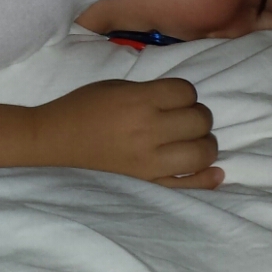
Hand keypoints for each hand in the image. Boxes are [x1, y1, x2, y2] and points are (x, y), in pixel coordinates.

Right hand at [31, 78, 221, 187]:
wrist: (56, 139)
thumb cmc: (85, 106)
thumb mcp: (118, 87)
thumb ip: (153, 92)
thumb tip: (188, 102)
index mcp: (139, 101)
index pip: (187, 92)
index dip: (184, 93)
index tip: (173, 98)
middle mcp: (148, 130)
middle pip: (200, 120)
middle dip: (197, 116)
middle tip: (183, 119)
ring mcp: (150, 160)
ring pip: (203, 151)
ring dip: (205, 143)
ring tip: (191, 141)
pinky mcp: (147, 181)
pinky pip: (188, 184)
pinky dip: (207, 179)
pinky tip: (215, 172)